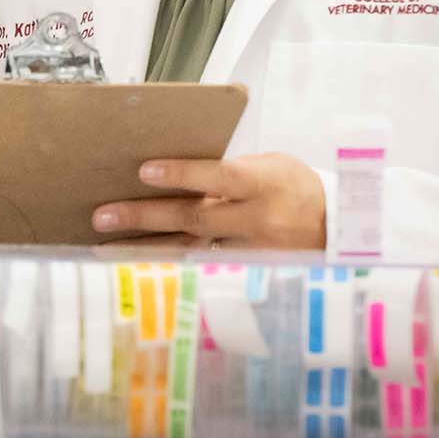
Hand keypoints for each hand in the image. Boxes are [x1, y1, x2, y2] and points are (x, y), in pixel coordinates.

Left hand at [90, 153, 326, 250]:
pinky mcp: (245, 272)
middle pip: (194, 217)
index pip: (219, 176)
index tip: (144, 171)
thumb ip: (228, 171)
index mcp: (263, 183)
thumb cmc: (292, 186)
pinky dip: (166, 263)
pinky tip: (134, 264)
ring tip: (102, 246)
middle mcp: (256, 219)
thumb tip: (176, 170)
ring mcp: (250, 251)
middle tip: (102, 216)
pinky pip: (199, 266)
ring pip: (190, 249)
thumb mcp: (269, 165)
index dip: (183, 174)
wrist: (336, 230)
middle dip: (144, 216)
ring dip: (144, 247)